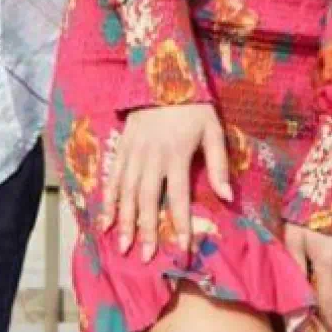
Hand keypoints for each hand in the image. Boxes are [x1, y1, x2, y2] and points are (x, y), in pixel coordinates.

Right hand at [105, 103, 232, 262]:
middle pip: (147, 200)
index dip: (180, 226)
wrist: (164, 74)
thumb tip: (227, 197)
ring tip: (122, 246)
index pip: (178, 198)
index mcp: (176, 155)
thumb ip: (219, 164)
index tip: (182, 251)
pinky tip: (104, 220)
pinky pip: (112, 177)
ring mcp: (133, 152)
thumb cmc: (194, 106)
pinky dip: (107, 200)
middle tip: (145, 257)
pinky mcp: (122, 147)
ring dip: (123, 221)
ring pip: (126, 192)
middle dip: (146, 231)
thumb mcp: (213, 130)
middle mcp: (152, 157)